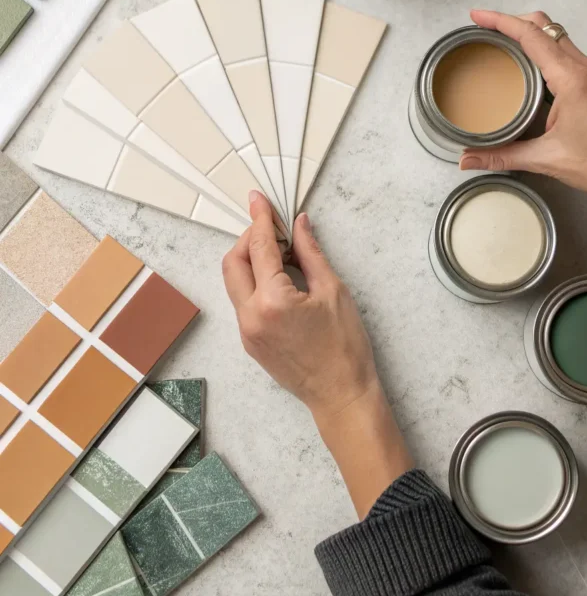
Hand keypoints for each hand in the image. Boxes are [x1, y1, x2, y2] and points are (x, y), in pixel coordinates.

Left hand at [222, 191, 413, 516]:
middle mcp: (250, 316)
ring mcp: (246, 332)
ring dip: (251, 260)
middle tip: (275, 228)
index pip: (259, 247)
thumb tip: (299, 225)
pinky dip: (255, 282)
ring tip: (283, 253)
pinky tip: (281, 278)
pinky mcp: (250, 342)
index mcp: (272, 301)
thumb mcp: (333, 291)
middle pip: (233, 262)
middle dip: (250, 239)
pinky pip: (243, 301)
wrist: (341, 396)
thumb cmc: (345, 348)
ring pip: (235, 282)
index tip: (259, 199)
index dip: (261, 218)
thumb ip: (310, 253)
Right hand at [460, 10, 586, 220]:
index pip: (532, 36)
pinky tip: (526, 67)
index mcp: (572, 79)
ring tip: (499, 44)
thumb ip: (502, 156)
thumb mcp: (547, 160)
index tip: (477, 16)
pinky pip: (565, 54)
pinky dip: (542, 51)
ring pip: (556, 37)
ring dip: (528, 34)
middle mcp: (585, 68)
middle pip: (545, 26)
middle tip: (483, 29)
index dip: (501, 21)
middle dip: (512, 22)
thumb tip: (466, 159)